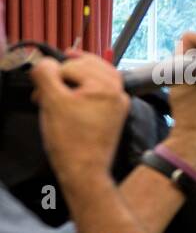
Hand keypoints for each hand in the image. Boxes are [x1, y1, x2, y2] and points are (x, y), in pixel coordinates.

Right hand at [30, 54, 129, 182]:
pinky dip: (83, 90)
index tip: (41, 91)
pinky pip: (99, 91)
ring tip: (57, 91)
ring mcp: (118, 103)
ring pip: (94, 76)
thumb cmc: (71, 141)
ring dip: (74, 79)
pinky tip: (70, 98)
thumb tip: (45, 62)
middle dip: (65, 73)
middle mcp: (118, 92)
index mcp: (107, 86)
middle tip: (47, 88)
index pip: (72, 65)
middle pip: (87, 65)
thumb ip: (46, 74)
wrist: (84, 170)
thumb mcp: (51, 101)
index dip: (52, 75)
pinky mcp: (114, 113)